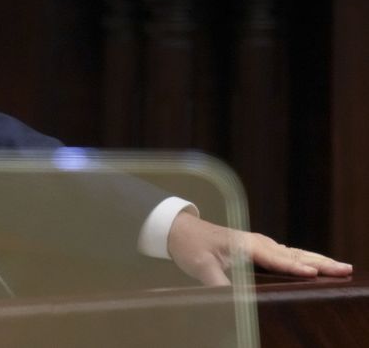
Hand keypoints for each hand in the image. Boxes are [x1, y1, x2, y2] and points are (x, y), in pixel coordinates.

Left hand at [167, 210, 352, 285]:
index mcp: (246, 244)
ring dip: (318, 260)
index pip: (275, 258)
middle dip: (319, 261)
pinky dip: (305, 259)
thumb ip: (216, 281)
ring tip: (341, 267)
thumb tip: (229, 297)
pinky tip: (316, 265)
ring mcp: (259, 244)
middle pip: (293, 254)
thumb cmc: (191, 246)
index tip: (313, 272)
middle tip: (345, 269)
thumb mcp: (200, 266)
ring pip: (294, 253)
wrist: (180, 229)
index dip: (294, 266)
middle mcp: (257, 242)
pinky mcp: (258, 248)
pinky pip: (287, 254)